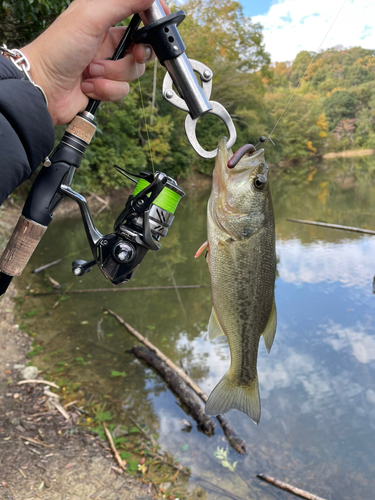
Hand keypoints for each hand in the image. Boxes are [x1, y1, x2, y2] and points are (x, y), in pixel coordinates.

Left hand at [22, 0, 168, 125]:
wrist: (43, 88)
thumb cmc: (58, 48)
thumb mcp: (90, 17)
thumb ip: (121, 3)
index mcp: (103, 18)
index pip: (137, 14)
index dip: (151, 19)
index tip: (160, 22)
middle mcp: (107, 41)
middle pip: (141, 49)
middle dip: (134, 56)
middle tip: (132, 55)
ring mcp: (106, 66)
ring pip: (133, 72)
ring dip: (112, 75)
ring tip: (91, 72)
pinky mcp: (104, 87)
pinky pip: (121, 91)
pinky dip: (105, 90)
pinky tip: (88, 86)